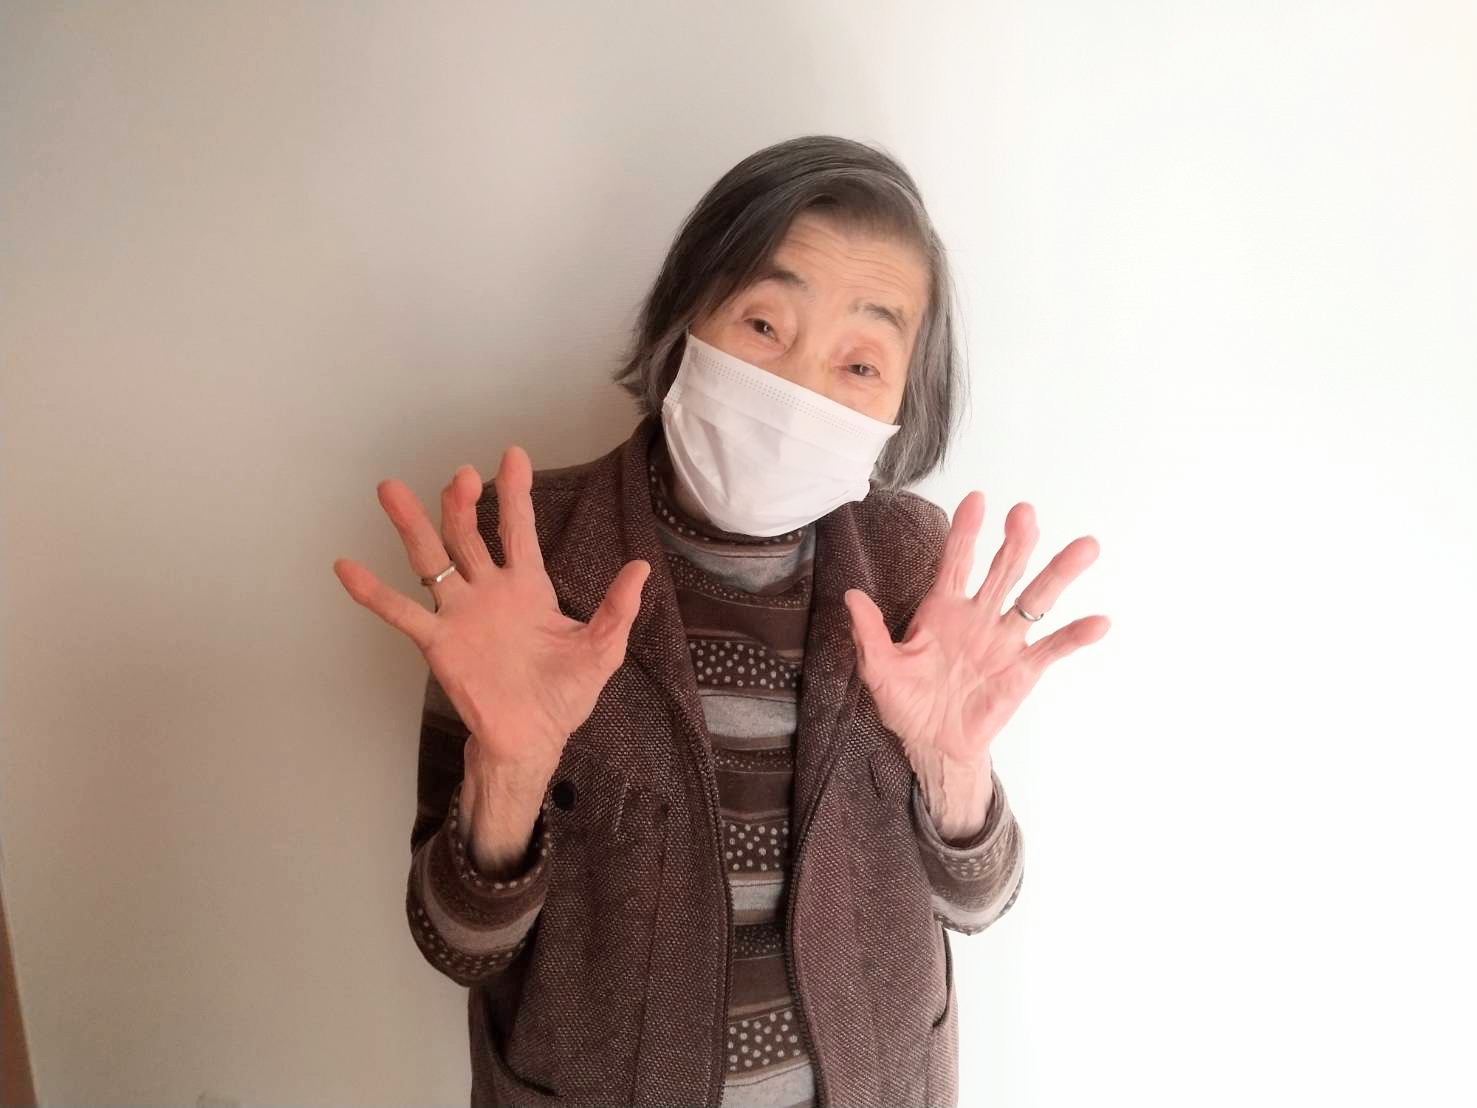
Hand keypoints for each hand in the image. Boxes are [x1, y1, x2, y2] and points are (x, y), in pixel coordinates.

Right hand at [332, 445, 650, 782]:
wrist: (533, 740)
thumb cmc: (564, 696)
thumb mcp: (601, 650)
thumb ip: (617, 610)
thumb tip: (641, 568)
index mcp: (528, 588)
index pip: (517, 530)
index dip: (515, 494)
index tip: (512, 455)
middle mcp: (489, 592)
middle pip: (468, 535)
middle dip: (462, 503)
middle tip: (460, 475)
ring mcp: (460, 615)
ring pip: (431, 560)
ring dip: (412, 526)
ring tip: (392, 491)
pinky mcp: (439, 644)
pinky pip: (402, 613)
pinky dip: (373, 592)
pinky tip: (348, 567)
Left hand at [843, 493, 1107, 772]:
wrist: (932, 743)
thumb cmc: (906, 702)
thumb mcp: (879, 667)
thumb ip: (868, 632)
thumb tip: (851, 596)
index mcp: (943, 609)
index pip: (957, 561)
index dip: (966, 531)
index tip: (976, 499)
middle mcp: (978, 616)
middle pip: (1002, 571)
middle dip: (1014, 542)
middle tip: (1025, 513)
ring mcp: (1003, 641)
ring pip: (1035, 599)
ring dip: (1058, 574)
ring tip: (1084, 547)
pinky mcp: (1021, 671)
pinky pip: (1052, 649)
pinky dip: (1075, 636)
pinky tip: (1098, 621)